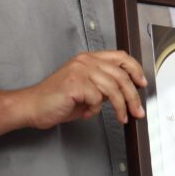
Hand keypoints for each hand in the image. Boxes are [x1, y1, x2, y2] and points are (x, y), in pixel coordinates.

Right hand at [27, 51, 146, 128]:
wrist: (32, 107)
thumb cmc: (56, 101)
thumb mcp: (86, 91)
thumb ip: (103, 87)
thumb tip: (125, 93)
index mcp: (88, 59)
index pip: (120, 56)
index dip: (135, 69)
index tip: (142, 83)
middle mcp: (85, 61)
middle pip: (120, 75)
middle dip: (133, 96)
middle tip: (137, 111)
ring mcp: (80, 70)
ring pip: (113, 88)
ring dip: (120, 107)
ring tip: (121, 118)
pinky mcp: (75, 83)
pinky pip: (97, 99)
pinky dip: (95, 110)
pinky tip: (85, 113)